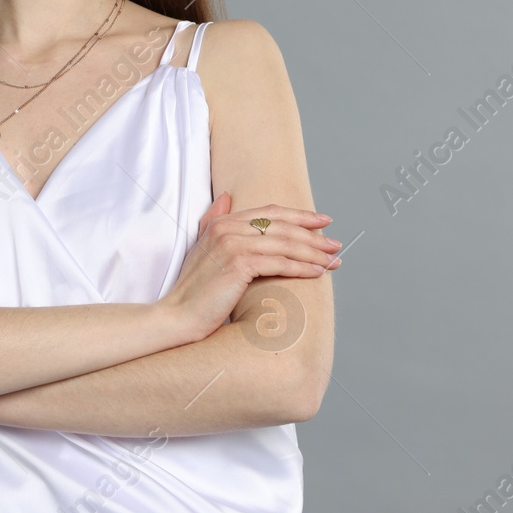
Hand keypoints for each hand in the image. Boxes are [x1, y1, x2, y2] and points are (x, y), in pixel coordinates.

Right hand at [158, 193, 339, 341]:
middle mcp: (227, 227)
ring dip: (314, 252)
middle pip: (281, 226)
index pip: (269, 212)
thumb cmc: (193, 290)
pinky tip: (318, 272)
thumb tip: (227, 197)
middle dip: (313, 234)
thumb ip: (213, 220)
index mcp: (221, 221)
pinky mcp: (239, 264)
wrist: (177, 316)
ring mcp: (232, 244)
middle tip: (336, 244)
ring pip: (284, 243)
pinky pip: (280, 262)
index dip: (299, 215)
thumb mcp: (202, 248)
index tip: (322, 221)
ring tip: (334, 260)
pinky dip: (302, 267)